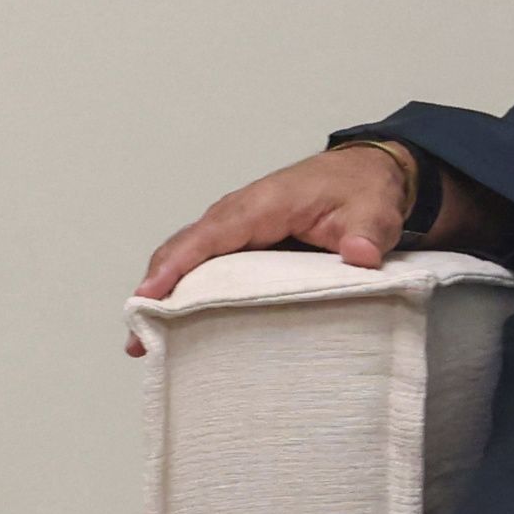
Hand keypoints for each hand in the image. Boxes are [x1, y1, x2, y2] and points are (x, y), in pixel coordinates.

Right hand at [130, 143, 431, 335]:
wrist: (368, 172)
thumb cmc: (363, 190)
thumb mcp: (374, 210)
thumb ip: (367, 232)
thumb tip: (361, 255)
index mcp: (264, 205)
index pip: (211, 235)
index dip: (178, 265)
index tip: (150, 296)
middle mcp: (239, 214)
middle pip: (184, 247)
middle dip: (156, 288)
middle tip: (139, 338)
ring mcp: (237, 228)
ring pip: (188, 256)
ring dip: (164, 293)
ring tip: (145, 340)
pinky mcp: (242, 244)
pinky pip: (203, 263)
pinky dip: (183, 290)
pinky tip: (174, 323)